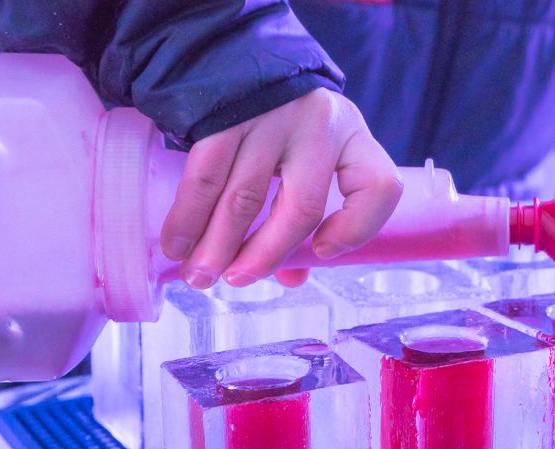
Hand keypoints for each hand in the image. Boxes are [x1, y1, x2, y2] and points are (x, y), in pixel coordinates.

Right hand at [159, 88, 401, 287]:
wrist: (240, 59)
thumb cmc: (286, 128)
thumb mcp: (313, 160)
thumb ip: (308, 219)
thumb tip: (289, 278)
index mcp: (354, 138)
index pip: (377, 187)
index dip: (355, 229)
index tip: (323, 253)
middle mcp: (320, 126)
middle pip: (300, 207)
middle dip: (262, 255)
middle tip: (234, 283)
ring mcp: (272, 117)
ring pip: (244, 197)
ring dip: (217, 245)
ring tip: (199, 277)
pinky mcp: (225, 115)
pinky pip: (204, 176)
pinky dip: (188, 217)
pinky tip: (177, 245)